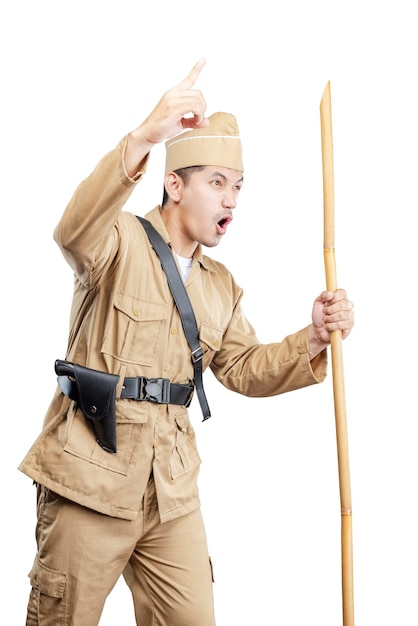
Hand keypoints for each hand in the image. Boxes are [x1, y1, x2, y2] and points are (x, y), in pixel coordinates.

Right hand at [125, 58, 208, 175]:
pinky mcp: (173, 107)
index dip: (196, 69)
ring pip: (197, 99)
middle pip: (198, 93)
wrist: (148, 133)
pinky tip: (195, 121)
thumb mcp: (180, 124)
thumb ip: (193, 121)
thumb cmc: (161, 128)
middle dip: (203, 107)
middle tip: (199, 119)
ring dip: (201, 112)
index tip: (203, 59)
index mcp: (174, 94)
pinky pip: (194, 106)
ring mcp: (173, 99)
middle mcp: (173, 94)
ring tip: (196, 121)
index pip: (188, 79)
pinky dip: (198, 115)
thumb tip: (206, 121)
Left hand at [308, 289, 353, 356]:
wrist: (317, 329)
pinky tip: (329, 326)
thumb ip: (323, 295)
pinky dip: (333, 326)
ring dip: (331, 318)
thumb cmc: (319, 315)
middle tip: (325, 312)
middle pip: (345, 304)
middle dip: (331, 310)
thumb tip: (331, 293)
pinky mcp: (350, 325)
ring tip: (326, 320)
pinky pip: (343, 324)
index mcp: (340, 298)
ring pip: (343, 315)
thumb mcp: (317, 303)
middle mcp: (347, 305)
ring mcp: (350, 315)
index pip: (343, 293)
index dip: (335, 297)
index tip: (327, 302)